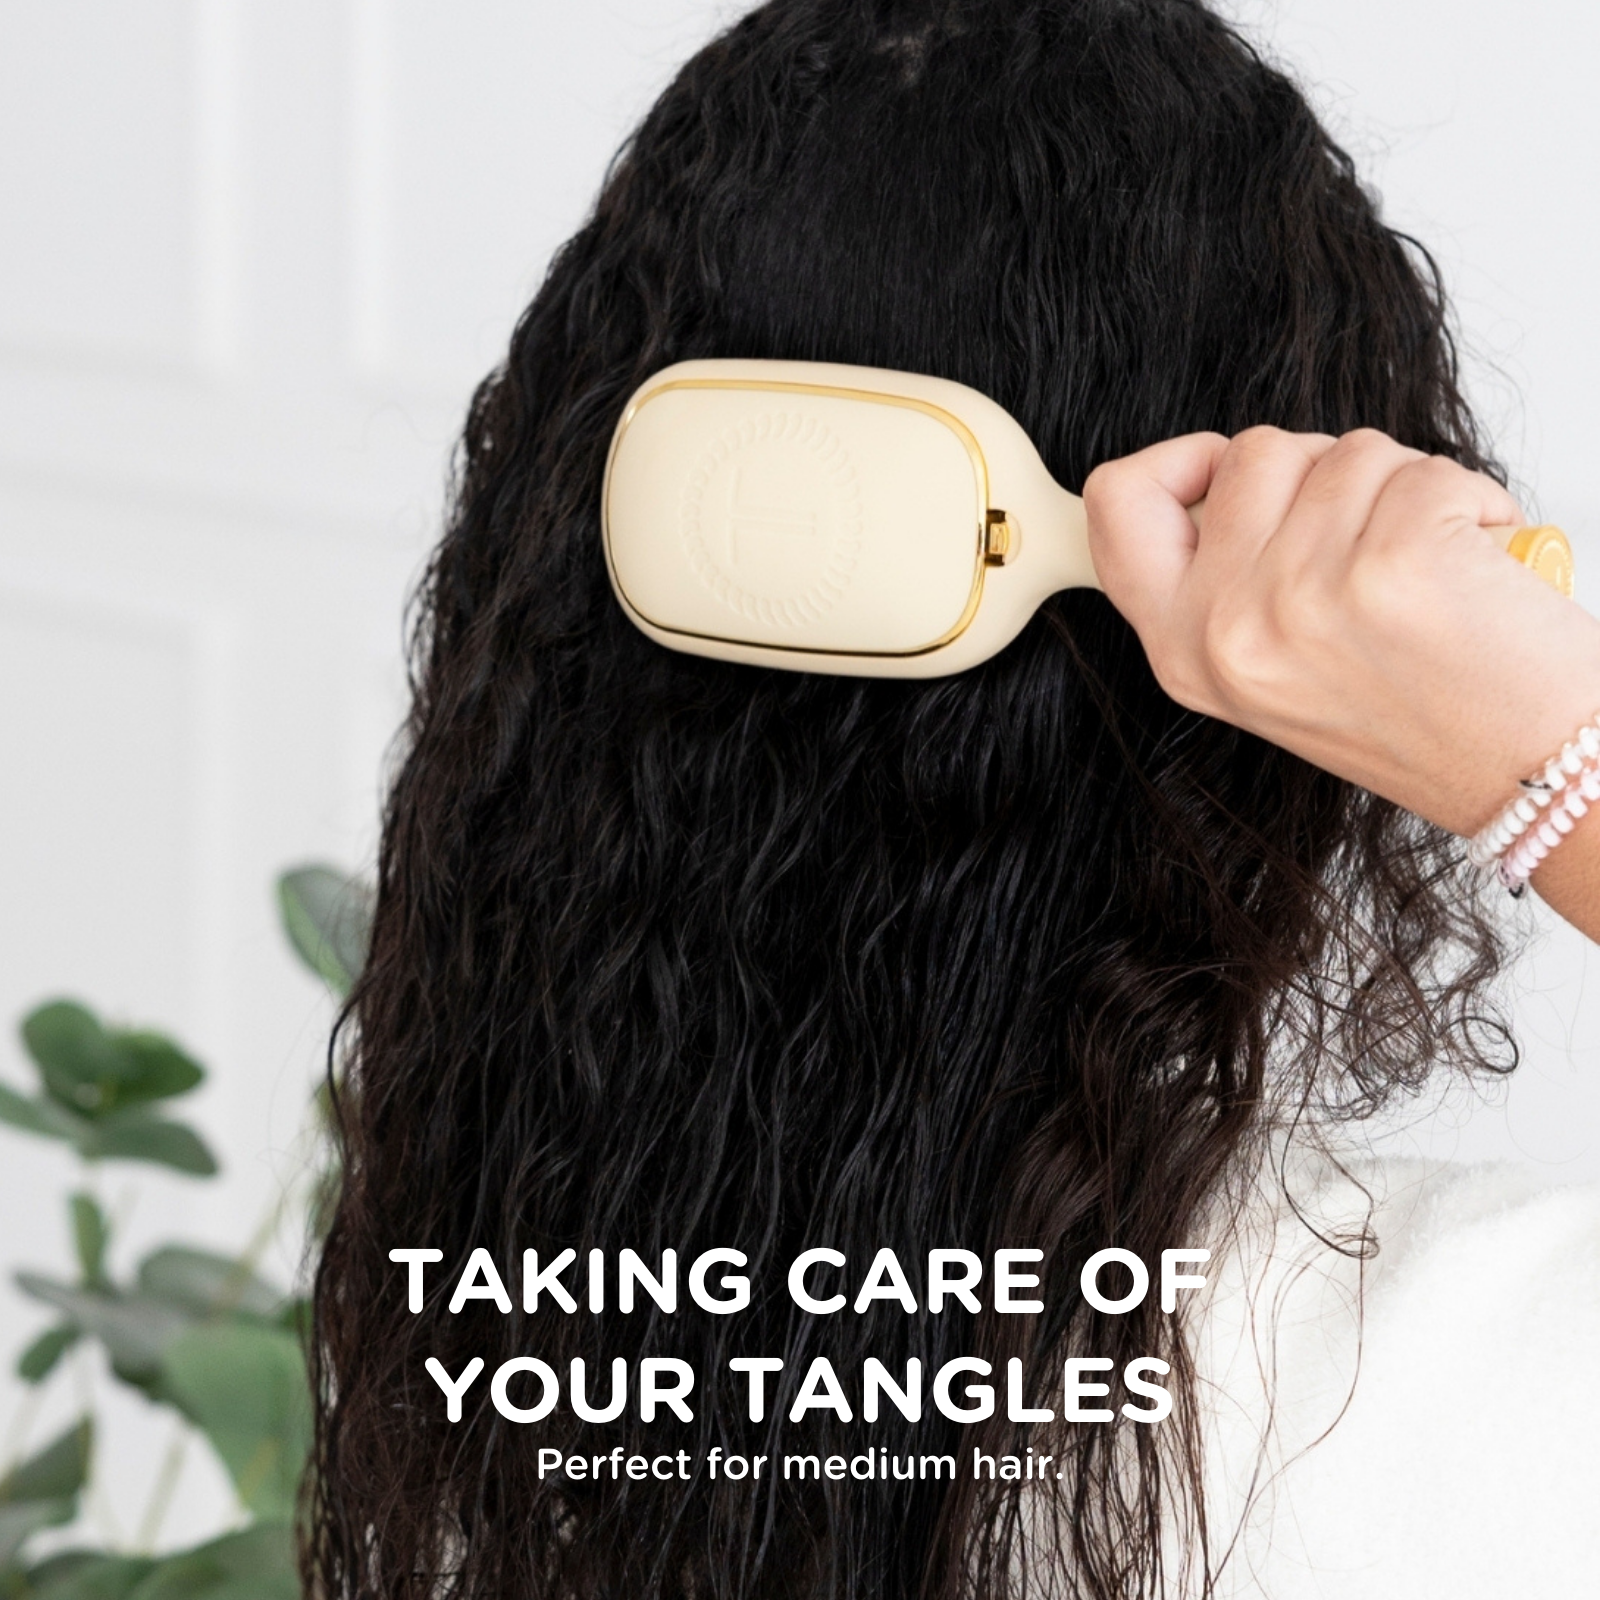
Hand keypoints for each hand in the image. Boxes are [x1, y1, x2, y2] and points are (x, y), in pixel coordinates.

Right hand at [1083, 428, 1599, 850]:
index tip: (1225, 472)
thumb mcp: (1273, 667)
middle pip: (1249, 454)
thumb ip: (1225, 576)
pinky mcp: (1391, 564)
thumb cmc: (1426, 721)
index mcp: (1184, 652)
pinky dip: (1471, 499)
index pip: (1117, 505)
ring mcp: (1301, 597)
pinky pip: (1426, 468)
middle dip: (1322, 474)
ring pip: (1345, 451)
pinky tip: (1474, 565)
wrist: (1532, 776)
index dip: (1175, 461)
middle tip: (1365, 549)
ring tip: (1429, 568)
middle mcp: (1226, 630)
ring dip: (1404, 489)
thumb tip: (1227, 473)